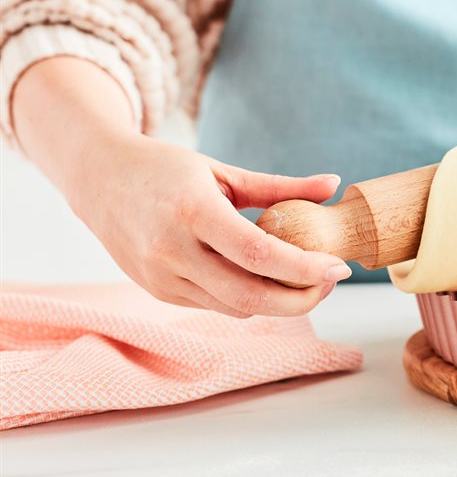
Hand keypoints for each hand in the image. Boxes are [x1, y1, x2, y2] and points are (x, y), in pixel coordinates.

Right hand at [11, 57, 351, 317]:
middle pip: (249, 294)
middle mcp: (172, 250)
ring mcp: (160, 277)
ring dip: (278, 302)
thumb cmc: (167, 169)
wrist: (99, 179)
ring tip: (307, 281)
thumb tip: (335, 184)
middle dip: (301, 299)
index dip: (303, 267)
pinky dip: (248, 298)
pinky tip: (268, 280)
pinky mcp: (157, 291)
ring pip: (234, 306)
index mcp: (192, 212)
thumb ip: (281, 186)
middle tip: (331, 283)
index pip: (258, 253)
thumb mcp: (224, 171)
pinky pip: (214, 305)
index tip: (338, 267)